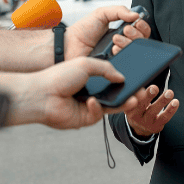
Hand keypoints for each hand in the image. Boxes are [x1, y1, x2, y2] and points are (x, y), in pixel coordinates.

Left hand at [0, 58, 145, 129]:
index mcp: (90, 77)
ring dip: (123, 104)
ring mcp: (88, 106)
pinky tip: (91, 102)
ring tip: (134, 100)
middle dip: (130, 94)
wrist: (42, 94)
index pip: (112, 79)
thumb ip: (106, 68)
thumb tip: (122, 76)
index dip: (125, 80)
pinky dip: (97, 108)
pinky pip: (98, 115)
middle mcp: (90, 92)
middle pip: (115, 94)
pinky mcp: (84, 118)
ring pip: (111, 107)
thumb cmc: (59, 76)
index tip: (138, 78)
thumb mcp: (86, 64)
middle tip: (142, 93)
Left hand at [64, 5, 150, 58]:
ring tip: (115, 40)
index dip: (142, 26)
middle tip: (125, 30)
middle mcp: (122, 44)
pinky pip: (126, 62)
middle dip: (136, 34)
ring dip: (128, 43)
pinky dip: (122, 53)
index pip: (140, 30)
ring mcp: (118, 55)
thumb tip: (136, 14)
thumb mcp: (101, 14)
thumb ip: (119, 10)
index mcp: (121, 31)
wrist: (70, 44)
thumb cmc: (83, 30)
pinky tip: (113, 50)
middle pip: (141, 41)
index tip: (136, 22)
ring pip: (135, 51)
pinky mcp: (114, 66)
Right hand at [125, 84, 178, 137]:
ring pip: (154, 111)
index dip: (134, 95)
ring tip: (169, 93)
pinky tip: (175, 102)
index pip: (129, 101)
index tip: (139, 88)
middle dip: (148, 96)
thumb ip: (136, 92)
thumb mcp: (132, 102)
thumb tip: (142, 78)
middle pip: (141, 106)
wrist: (139, 127)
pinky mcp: (156, 126)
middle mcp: (135, 116)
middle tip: (154, 88)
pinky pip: (164, 118)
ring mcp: (146, 122)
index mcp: (127, 107)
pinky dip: (170, 110)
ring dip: (162, 101)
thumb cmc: (137, 109)